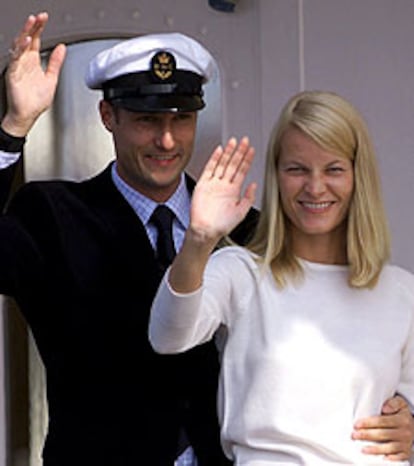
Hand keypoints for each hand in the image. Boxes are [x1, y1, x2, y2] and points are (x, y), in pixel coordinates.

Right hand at [2, 12, 65, 136]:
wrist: (28, 116)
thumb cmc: (36, 101)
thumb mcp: (51, 79)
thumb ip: (55, 63)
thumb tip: (62, 48)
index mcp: (33, 62)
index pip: (35, 40)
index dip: (39, 29)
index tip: (44, 18)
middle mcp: (24, 62)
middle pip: (27, 39)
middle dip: (33, 27)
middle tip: (40, 16)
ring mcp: (18, 67)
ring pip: (20, 45)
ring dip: (25, 33)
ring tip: (32, 22)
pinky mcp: (13, 74)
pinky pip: (16, 59)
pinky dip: (20, 50)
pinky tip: (26, 42)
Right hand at [190, 136, 255, 245]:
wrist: (206, 231)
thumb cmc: (222, 225)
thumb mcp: (241, 212)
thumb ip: (248, 198)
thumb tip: (254, 184)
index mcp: (233, 191)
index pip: (242, 171)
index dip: (247, 160)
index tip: (252, 150)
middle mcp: (224, 185)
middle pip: (233, 164)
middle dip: (239, 152)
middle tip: (245, 140)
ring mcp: (213, 184)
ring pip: (222, 164)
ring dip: (228, 153)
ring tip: (234, 141)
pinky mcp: (203, 184)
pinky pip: (209, 169)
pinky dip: (214, 159)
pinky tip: (219, 150)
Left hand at [352, 395, 413, 460]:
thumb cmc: (402, 413)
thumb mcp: (400, 403)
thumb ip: (393, 403)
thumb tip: (384, 408)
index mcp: (402, 419)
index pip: (381, 421)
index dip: (368, 423)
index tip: (356, 425)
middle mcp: (405, 432)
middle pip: (383, 434)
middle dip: (367, 435)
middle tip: (354, 435)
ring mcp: (406, 443)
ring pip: (390, 448)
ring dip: (375, 449)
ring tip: (362, 449)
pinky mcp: (406, 452)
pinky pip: (399, 458)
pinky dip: (390, 459)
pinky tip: (381, 458)